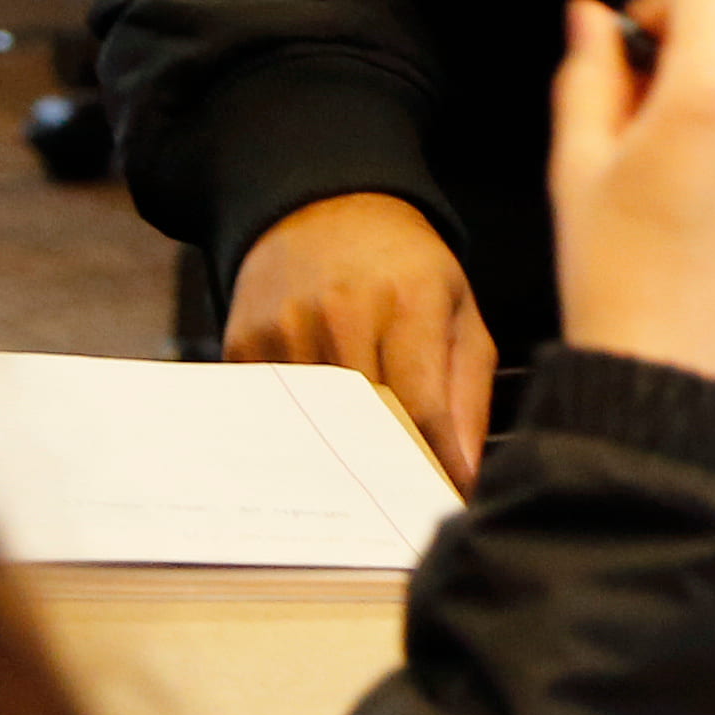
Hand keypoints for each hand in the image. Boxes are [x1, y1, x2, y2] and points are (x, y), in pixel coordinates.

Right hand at [228, 191, 497, 483]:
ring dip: (337, 460)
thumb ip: (468, 393)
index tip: (442, 502)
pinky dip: (295, 434)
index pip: (422, 409)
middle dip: (387, 472)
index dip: (433, 466)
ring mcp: (287, 326)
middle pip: (365, 426)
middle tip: (403, 506)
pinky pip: (274, 413)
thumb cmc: (404, 269)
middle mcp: (343, 311)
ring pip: (316, 427)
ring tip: (357, 484)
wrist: (322, 208)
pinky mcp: (246, 341)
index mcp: (409, 301)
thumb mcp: (457, 310)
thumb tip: (463, 475)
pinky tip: (314, 440)